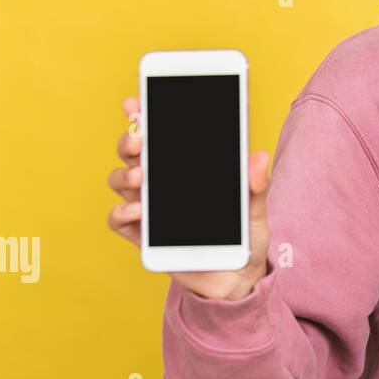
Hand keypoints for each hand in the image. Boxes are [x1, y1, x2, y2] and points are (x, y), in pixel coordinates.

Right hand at [106, 96, 272, 300]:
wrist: (238, 277)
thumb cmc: (244, 236)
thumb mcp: (255, 209)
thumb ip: (254, 186)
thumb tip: (258, 157)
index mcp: (186, 169)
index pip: (160, 137)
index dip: (143, 117)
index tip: (136, 101)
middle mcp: (162, 184)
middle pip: (134, 154)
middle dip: (130, 141)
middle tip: (139, 139)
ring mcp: (151, 210)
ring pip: (122, 182)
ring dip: (125, 175)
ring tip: (141, 176)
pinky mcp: (144, 237)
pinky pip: (119, 221)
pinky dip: (121, 213)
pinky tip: (137, 211)